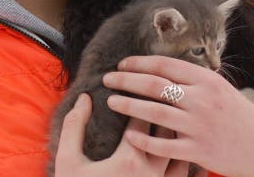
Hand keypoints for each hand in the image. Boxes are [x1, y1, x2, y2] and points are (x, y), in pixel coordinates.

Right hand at [54, 92, 191, 176]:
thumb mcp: (68, 162)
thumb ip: (74, 126)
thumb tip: (85, 97)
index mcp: (129, 160)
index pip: (144, 116)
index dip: (140, 95)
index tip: (134, 86)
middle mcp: (152, 174)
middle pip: (170, 130)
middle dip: (163, 109)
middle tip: (156, 94)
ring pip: (184, 153)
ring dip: (177, 134)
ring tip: (170, 119)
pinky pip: (185, 176)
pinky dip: (185, 159)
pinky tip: (177, 150)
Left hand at [102, 56, 253, 176]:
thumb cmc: (238, 116)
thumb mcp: (220, 89)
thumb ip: (193, 80)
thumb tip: (159, 69)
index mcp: (207, 80)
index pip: (165, 65)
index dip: (140, 62)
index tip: (122, 64)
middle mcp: (202, 100)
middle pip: (155, 85)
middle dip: (126, 80)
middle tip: (107, 79)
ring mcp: (200, 126)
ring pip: (154, 113)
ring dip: (129, 106)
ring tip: (111, 102)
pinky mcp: (198, 151)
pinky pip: (163, 145)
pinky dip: (143, 140)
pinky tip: (129, 136)